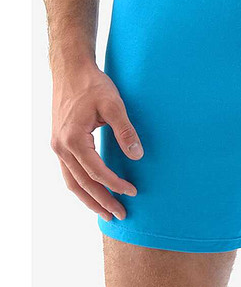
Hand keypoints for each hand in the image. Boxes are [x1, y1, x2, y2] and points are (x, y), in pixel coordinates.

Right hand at [51, 64, 142, 220]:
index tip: (133, 192)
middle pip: (82, 185)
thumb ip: (125, 131)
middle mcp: (61, 147)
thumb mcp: (113, 105)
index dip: (115, 185)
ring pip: (72, 183)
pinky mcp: (60, 143)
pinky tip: (93, 192)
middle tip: (120, 215)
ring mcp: (57, 147)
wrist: (71, 70)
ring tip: (106, 212)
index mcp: (73, 140)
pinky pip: (69, 173)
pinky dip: (81, 186)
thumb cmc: (92, 85)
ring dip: (89, 199)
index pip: (96, 172)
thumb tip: (138, 155)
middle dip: (102, 202)